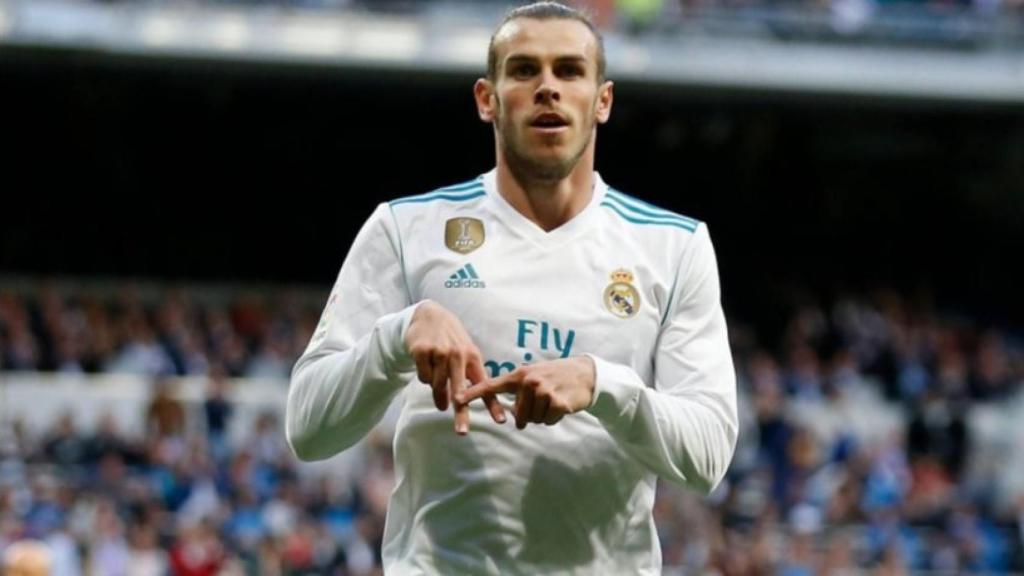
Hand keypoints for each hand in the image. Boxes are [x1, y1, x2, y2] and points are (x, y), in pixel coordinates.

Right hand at [405, 301, 505, 433]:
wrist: (429, 316)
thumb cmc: (450, 341)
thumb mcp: (464, 355)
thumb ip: (462, 380)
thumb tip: (451, 407)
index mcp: (473, 358)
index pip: (484, 386)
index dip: (493, 405)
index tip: (501, 421)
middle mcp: (459, 355)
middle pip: (460, 391)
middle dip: (461, 413)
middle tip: (463, 432)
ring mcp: (440, 352)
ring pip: (437, 386)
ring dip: (436, 391)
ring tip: (434, 379)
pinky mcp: (423, 351)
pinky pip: (423, 377)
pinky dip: (423, 375)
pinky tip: (425, 362)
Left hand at [456, 356, 594, 429]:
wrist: (586, 374)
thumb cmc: (556, 377)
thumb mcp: (535, 376)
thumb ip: (518, 390)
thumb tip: (511, 415)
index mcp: (519, 375)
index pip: (491, 386)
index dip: (473, 394)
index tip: (456, 400)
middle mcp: (529, 381)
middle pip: (518, 416)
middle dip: (529, 415)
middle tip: (543, 401)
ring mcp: (543, 391)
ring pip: (533, 420)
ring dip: (543, 416)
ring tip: (553, 400)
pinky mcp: (556, 402)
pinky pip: (547, 421)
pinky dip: (554, 418)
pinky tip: (561, 405)